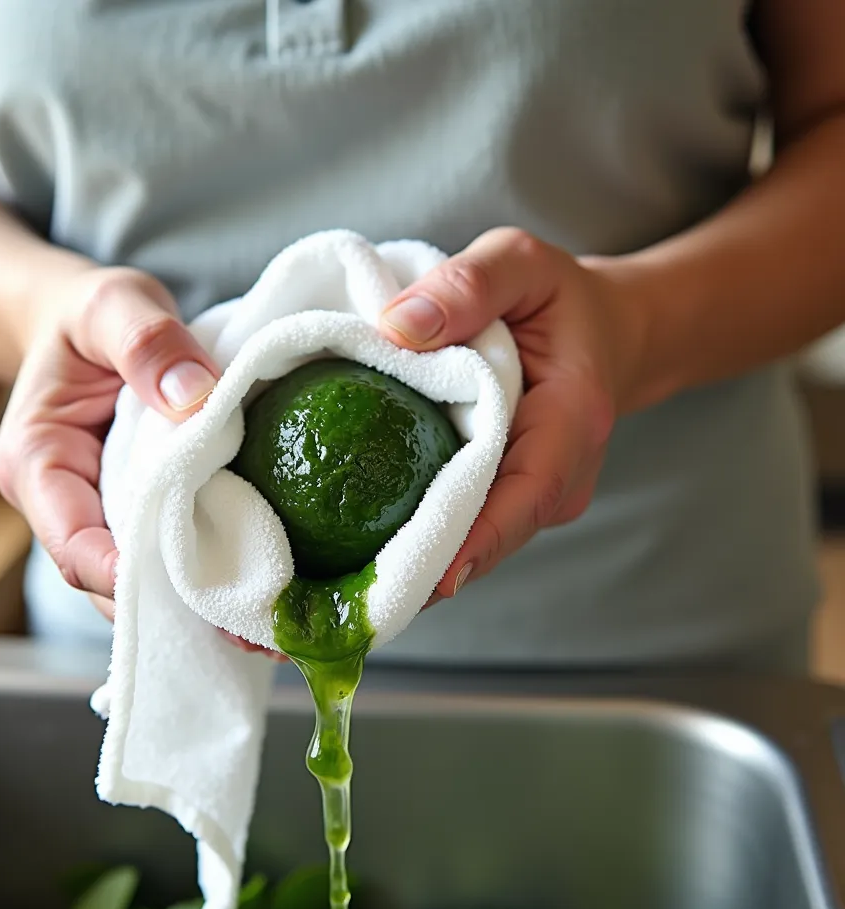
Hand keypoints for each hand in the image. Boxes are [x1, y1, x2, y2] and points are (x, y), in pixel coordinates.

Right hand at [0, 263, 285, 660]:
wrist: (89, 326)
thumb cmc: (89, 315)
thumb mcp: (111, 304)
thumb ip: (144, 342)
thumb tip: (196, 397)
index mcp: (38, 464)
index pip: (73, 543)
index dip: (123, 576)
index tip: (186, 588)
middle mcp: (68, 506)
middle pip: (114, 579)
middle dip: (176, 608)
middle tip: (249, 626)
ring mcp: (106, 517)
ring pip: (148, 578)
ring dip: (202, 602)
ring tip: (270, 624)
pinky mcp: (144, 515)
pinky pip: (174, 553)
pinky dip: (214, 572)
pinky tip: (267, 588)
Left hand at [378, 228, 642, 601]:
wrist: (601, 334)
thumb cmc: (557, 299)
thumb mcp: (519, 263)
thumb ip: (470, 284)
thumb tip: (397, 327)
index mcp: (572, 421)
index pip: (528, 494)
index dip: (480, 540)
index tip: (432, 579)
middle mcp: (559, 478)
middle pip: (494, 536)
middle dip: (429, 571)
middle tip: (357, 604)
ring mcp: (535, 498)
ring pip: (476, 543)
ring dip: (418, 567)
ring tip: (348, 596)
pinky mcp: (509, 503)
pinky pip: (467, 529)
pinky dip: (422, 545)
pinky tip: (363, 560)